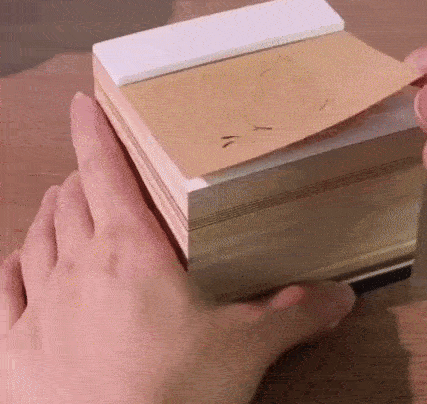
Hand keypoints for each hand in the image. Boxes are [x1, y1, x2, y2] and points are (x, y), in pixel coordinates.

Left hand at [0, 92, 354, 403]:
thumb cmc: (177, 393)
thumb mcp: (245, 348)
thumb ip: (293, 314)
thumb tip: (343, 296)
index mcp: (130, 250)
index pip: (105, 172)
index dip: (92, 132)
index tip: (81, 101)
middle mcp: (78, 264)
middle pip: (72, 200)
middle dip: (81, 177)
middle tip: (93, 170)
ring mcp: (40, 305)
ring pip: (40, 234)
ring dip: (51, 210)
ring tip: (61, 198)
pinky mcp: (15, 349)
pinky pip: (7, 289)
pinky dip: (15, 263)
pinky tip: (19, 256)